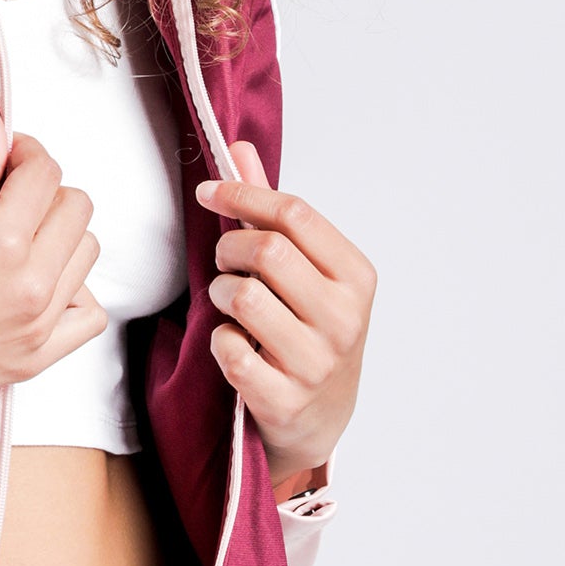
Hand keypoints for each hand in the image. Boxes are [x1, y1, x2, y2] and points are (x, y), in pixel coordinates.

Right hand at [0, 98, 105, 444]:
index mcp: (1, 242)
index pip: (45, 172)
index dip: (24, 151)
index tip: (4, 155)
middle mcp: (31, 285)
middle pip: (76, 208)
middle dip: (44, 190)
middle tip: (5, 195)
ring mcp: (38, 327)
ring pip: (86, 254)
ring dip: (59, 235)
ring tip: (17, 238)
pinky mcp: (36, 359)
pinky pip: (89, 316)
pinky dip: (74, 291)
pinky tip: (39, 281)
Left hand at [197, 140, 375, 490]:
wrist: (320, 418)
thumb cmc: (309, 330)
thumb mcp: (306, 270)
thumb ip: (270, 211)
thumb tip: (240, 147)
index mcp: (356, 276)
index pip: (295, 213)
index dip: (242, 193)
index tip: (208, 191)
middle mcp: (344, 318)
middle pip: (267, 249)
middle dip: (229, 248)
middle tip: (225, 262)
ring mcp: (317, 362)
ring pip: (243, 297)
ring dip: (219, 294)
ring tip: (228, 304)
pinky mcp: (285, 399)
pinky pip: (229, 349)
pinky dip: (218, 341)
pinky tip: (233, 344)